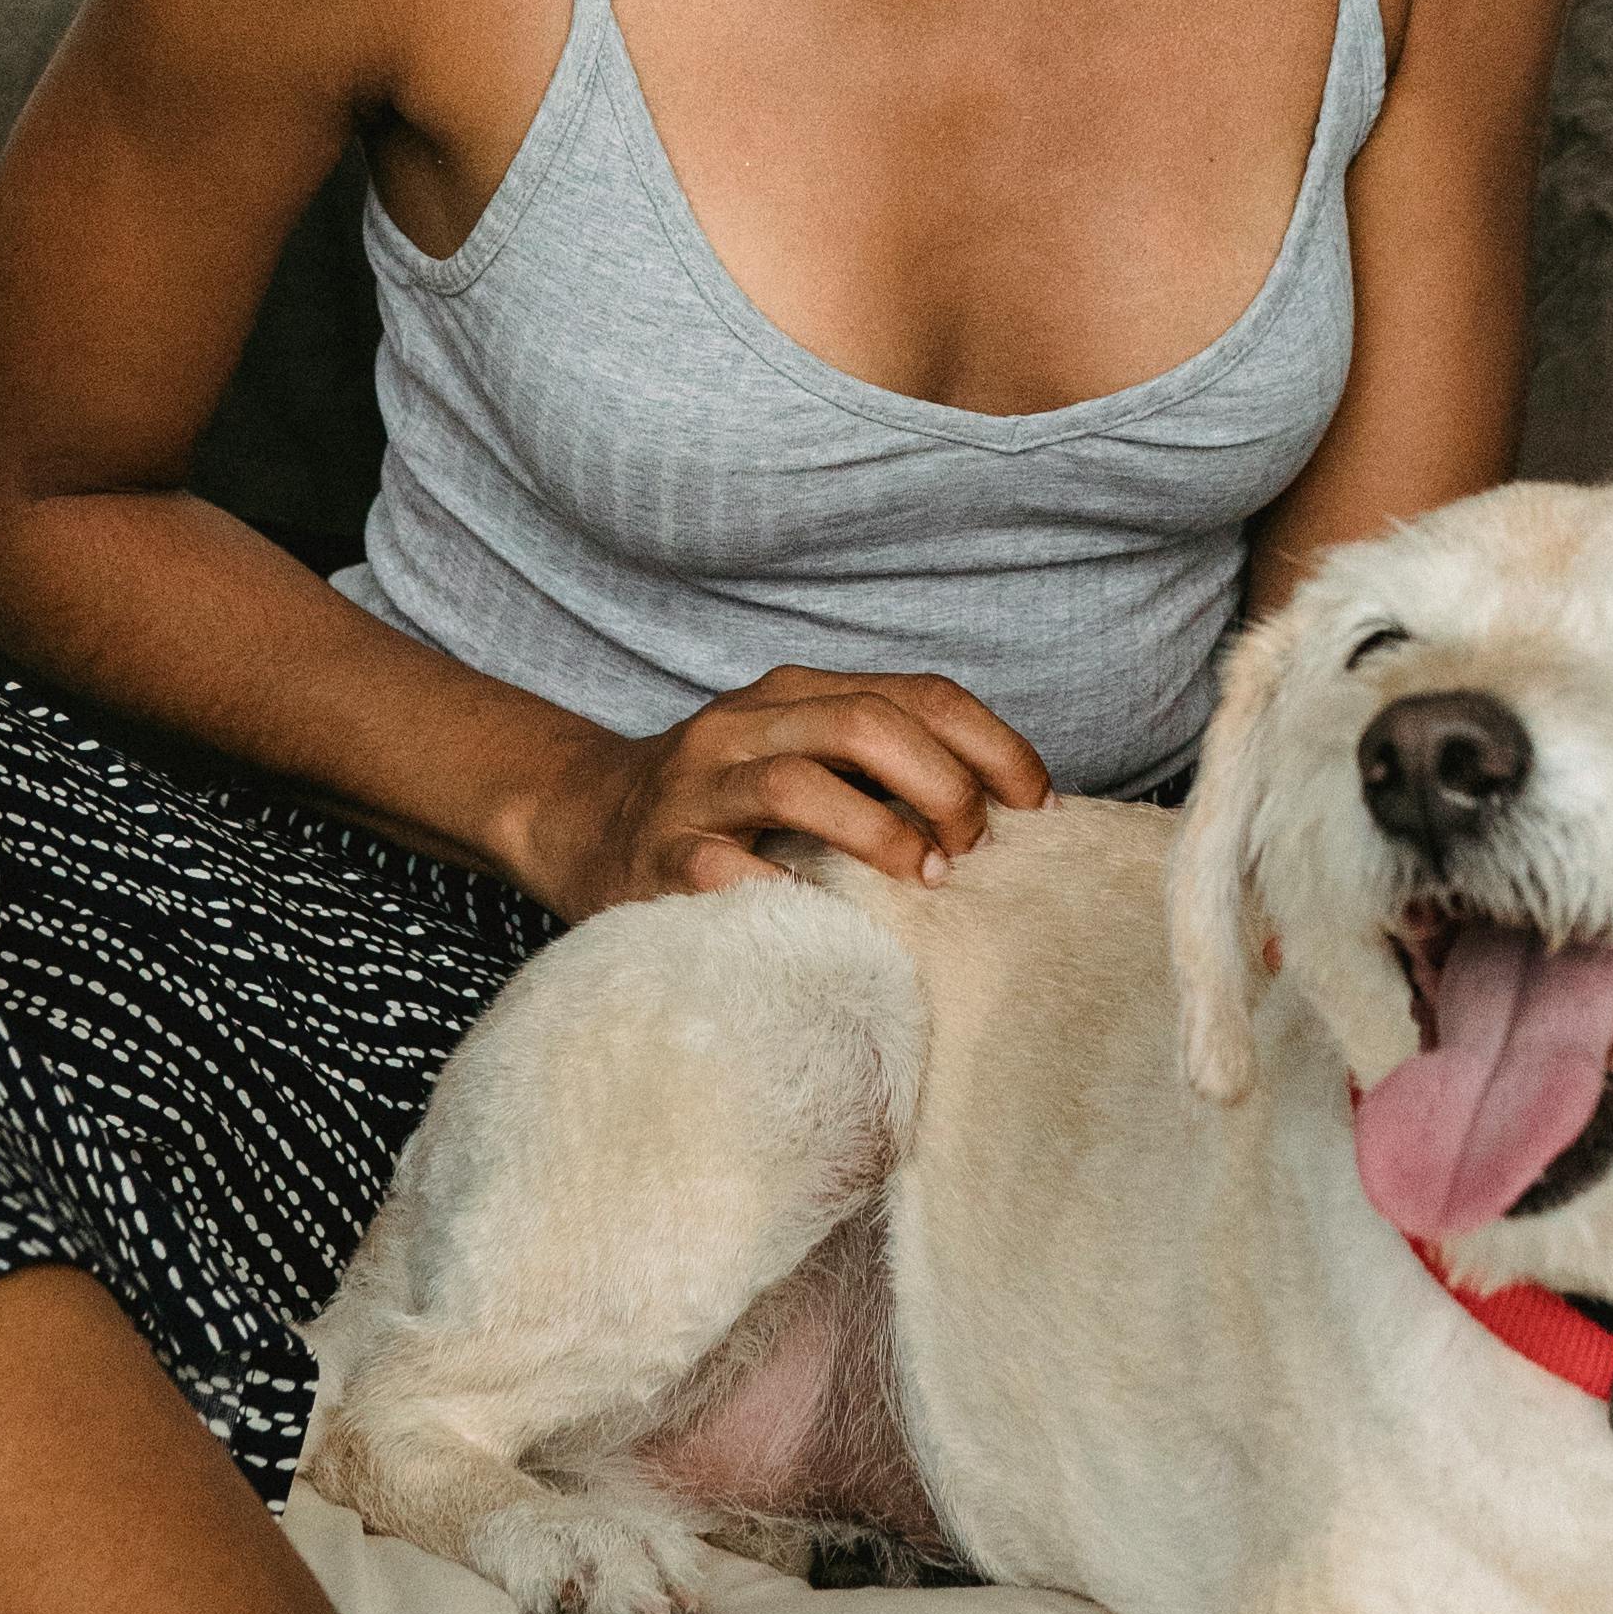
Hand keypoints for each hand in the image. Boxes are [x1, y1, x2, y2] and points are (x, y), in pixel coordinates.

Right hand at [523, 666, 1049, 918]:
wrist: (575, 819)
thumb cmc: (723, 805)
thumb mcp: (801, 757)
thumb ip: (882, 767)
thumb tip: (1004, 808)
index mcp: (793, 694)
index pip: (915, 694)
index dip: (991, 744)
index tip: (1037, 802)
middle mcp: (743, 727)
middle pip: (863, 723)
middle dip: (941, 784)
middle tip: (971, 848)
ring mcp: (695, 790)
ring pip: (796, 783)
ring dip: (878, 830)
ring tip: (924, 878)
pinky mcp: (656, 859)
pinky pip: (724, 871)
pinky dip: (781, 890)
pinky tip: (825, 920)